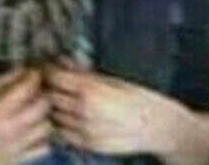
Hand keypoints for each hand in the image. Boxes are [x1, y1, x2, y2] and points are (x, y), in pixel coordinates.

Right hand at [0, 68, 52, 164]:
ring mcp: (20, 146)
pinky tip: (33, 129)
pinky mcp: (21, 159)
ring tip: (35, 108)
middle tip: (36, 87)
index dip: (34, 74)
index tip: (32, 70)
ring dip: (45, 114)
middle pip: (44, 105)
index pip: (29, 86)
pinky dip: (44, 136)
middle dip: (43, 92)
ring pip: (48, 125)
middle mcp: (13, 128)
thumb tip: (20, 69)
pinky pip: (45, 146)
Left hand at [46, 64, 189, 156]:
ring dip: (56, 107)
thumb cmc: (139, 98)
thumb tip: (64, 63)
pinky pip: (64, 133)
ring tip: (63, 99)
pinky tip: (72, 116)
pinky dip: (63, 124)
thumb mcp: (112, 79)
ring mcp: (85, 131)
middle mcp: (84, 112)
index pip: (55, 78)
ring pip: (55, 117)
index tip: (50, 67)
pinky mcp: (88, 145)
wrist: (157, 126)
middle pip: (51, 97)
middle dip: (51, 88)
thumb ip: (85, 74)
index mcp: (91, 91)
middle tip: (54, 81)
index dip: (50, 70)